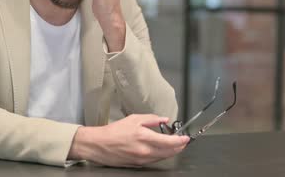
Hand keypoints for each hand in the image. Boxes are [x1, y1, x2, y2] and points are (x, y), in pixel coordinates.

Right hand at [68, 114, 189, 166]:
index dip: (180, 140)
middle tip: (183, 142)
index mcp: (144, 137)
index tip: (186, 138)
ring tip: (174, 145)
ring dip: (171, 152)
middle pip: (169, 152)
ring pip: (162, 157)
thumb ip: (151, 119)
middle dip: (179, 147)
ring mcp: (142, 160)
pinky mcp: (138, 165)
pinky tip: (161, 150)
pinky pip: (154, 160)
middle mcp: (145, 151)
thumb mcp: (133, 119)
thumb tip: (164, 119)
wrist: (99, 145)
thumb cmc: (113, 132)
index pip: (169, 142)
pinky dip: (161, 155)